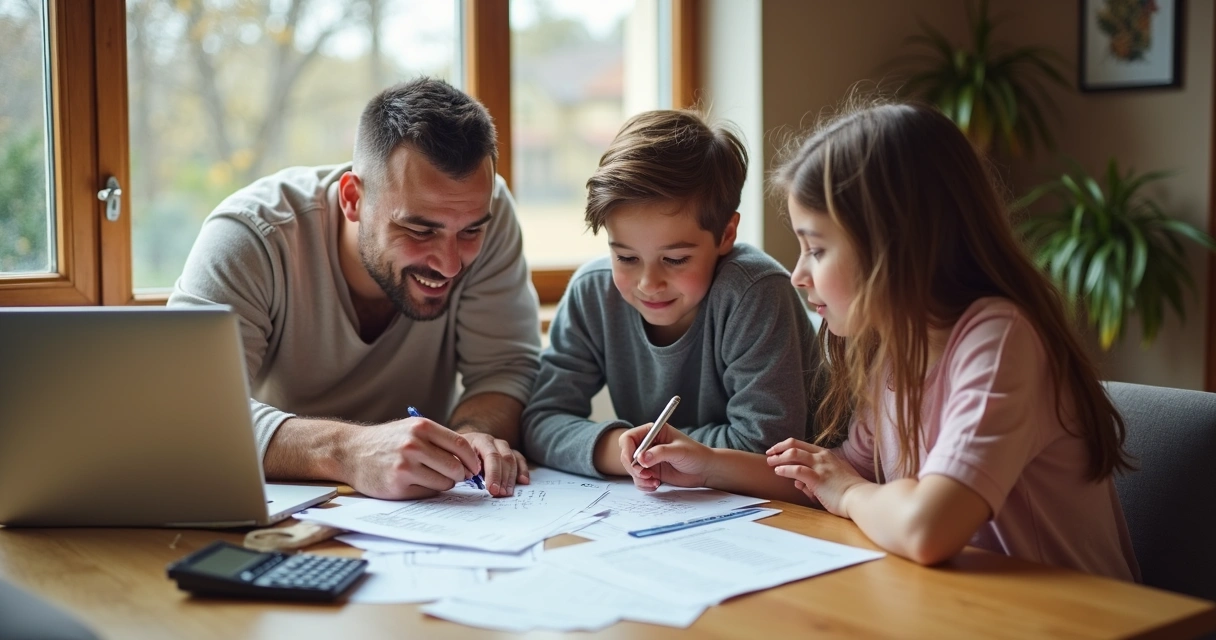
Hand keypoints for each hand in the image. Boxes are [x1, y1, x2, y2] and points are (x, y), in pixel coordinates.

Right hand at [345, 417, 481, 499]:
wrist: (350, 452)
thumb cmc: (386, 441)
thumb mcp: (411, 428)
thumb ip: (438, 440)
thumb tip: (470, 461)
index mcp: (421, 427)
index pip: (461, 445)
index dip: (472, 459)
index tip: (474, 467)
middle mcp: (414, 445)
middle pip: (455, 467)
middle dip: (459, 475)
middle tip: (454, 476)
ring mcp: (405, 466)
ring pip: (444, 483)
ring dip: (443, 483)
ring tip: (430, 476)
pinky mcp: (397, 486)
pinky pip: (427, 493)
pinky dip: (427, 490)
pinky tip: (414, 483)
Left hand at [459, 431, 529, 496]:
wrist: (460, 445)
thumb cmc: (456, 455)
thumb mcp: (453, 458)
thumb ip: (459, 465)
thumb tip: (467, 476)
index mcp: (479, 440)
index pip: (491, 455)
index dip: (493, 473)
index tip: (492, 490)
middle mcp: (493, 441)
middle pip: (505, 458)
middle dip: (503, 478)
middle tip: (501, 494)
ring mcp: (502, 446)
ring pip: (513, 460)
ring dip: (511, 478)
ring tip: (507, 493)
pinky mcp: (509, 452)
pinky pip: (519, 459)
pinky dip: (523, 470)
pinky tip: (524, 482)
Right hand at [619, 423, 714, 490]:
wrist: (705, 470)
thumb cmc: (695, 454)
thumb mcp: (679, 451)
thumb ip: (659, 453)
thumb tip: (641, 459)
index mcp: (652, 432)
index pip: (628, 438)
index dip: (627, 450)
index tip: (635, 462)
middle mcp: (647, 444)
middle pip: (626, 454)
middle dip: (632, 467)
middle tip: (644, 475)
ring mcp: (648, 459)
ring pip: (631, 469)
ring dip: (639, 478)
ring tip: (654, 481)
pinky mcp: (651, 472)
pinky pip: (638, 480)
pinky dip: (644, 485)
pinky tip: (656, 485)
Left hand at [766, 438, 867, 516]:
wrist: (860, 499)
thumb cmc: (849, 492)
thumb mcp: (833, 481)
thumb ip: (814, 479)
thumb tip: (797, 483)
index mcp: (827, 455)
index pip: (802, 445)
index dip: (787, 446)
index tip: (778, 451)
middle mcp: (823, 457)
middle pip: (795, 445)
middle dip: (779, 448)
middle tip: (770, 453)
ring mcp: (820, 466)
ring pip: (793, 454)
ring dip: (779, 458)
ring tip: (770, 463)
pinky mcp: (817, 478)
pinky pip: (796, 470)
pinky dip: (785, 469)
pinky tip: (779, 472)